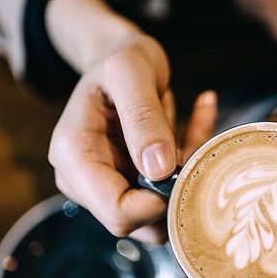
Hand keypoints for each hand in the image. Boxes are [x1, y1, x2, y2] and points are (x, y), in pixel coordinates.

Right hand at [49, 35, 216, 242]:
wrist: (121, 56)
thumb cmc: (121, 59)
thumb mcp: (131, 72)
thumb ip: (143, 117)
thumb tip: (158, 170)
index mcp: (74, 155)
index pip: (116, 212)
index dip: (157, 203)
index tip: (181, 169)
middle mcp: (85, 180)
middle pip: (140, 221)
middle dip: (177, 190)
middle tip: (199, 142)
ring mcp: (109, 185)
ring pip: (161, 212)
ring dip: (189, 174)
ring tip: (199, 125)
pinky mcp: (134, 184)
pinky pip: (171, 193)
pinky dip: (192, 159)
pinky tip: (202, 113)